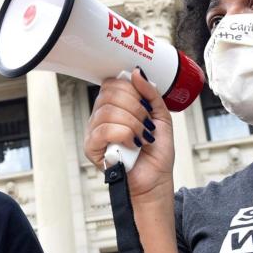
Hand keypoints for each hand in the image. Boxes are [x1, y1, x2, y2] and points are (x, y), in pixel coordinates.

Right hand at [83, 67, 175, 203]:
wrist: (156, 180)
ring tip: (143, 137)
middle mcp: (100, 116)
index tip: (146, 107)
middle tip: (147, 124)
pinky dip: (124, 135)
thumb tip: (136, 73)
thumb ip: (150, 93)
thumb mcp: (161, 116)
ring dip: (134, 124)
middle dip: (136, 107)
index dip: (132, 90)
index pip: (112, 83)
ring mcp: (94, 131)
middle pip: (110, 94)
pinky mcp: (92, 148)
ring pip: (109, 112)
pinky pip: (104, 130)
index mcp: (114, 106)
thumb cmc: (156, 153)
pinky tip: (133, 144)